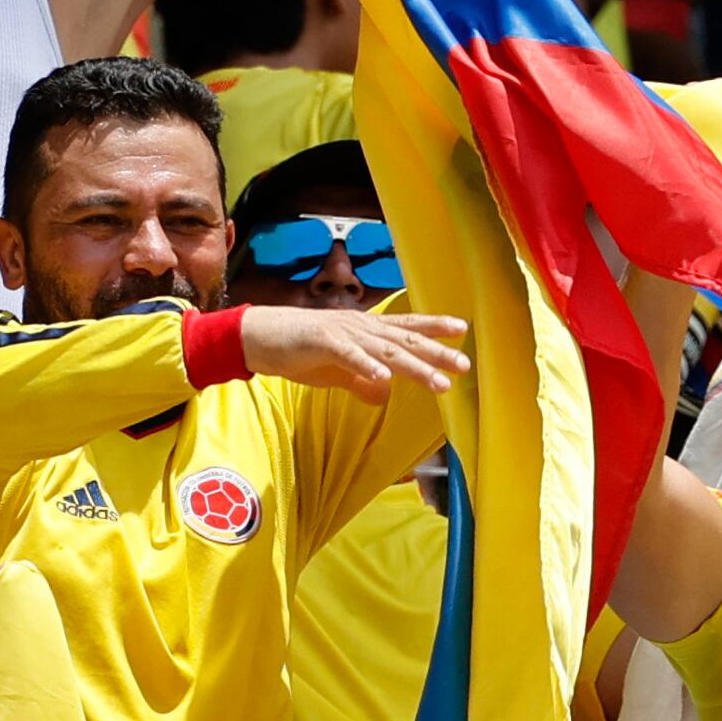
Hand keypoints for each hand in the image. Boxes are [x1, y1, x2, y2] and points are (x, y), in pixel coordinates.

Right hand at [236, 305, 470, 399]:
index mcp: (364, 332)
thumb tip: (383, 392)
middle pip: (405, 339)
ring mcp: (343, 333)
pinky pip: (349, 356)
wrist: (257, 337)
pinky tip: (385, 377)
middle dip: (436, 352)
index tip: (462, 331)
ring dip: (413, 365)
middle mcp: (360, 328)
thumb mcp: (335, 370)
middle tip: (464, 364)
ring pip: (386, 350)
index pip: (406, 327)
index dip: (434, 328)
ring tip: (438, 380)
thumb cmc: (296, 350)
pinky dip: (367, 365)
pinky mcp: (322, 343)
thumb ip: (360, 380)